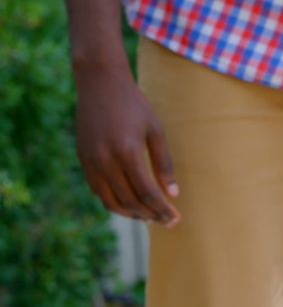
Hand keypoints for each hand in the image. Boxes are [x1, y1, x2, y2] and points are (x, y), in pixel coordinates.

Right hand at [73, 66, 179, 226]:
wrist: (100, 85)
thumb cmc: (135, 106)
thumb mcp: (156, 131)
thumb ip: (164, 164)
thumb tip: (173, 194)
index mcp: (127, 152)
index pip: (147, 193)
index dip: (162, 209)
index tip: (175, 218)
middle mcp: (105, 160)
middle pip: (129, 201)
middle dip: (150, 215)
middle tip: (167, 222)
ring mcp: (90, 162)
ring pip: (110, 201)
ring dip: (131, 213)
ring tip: (150, 217)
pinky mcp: (83, 160)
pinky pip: (98, 190)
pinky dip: (114, 202)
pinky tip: (130, 204)